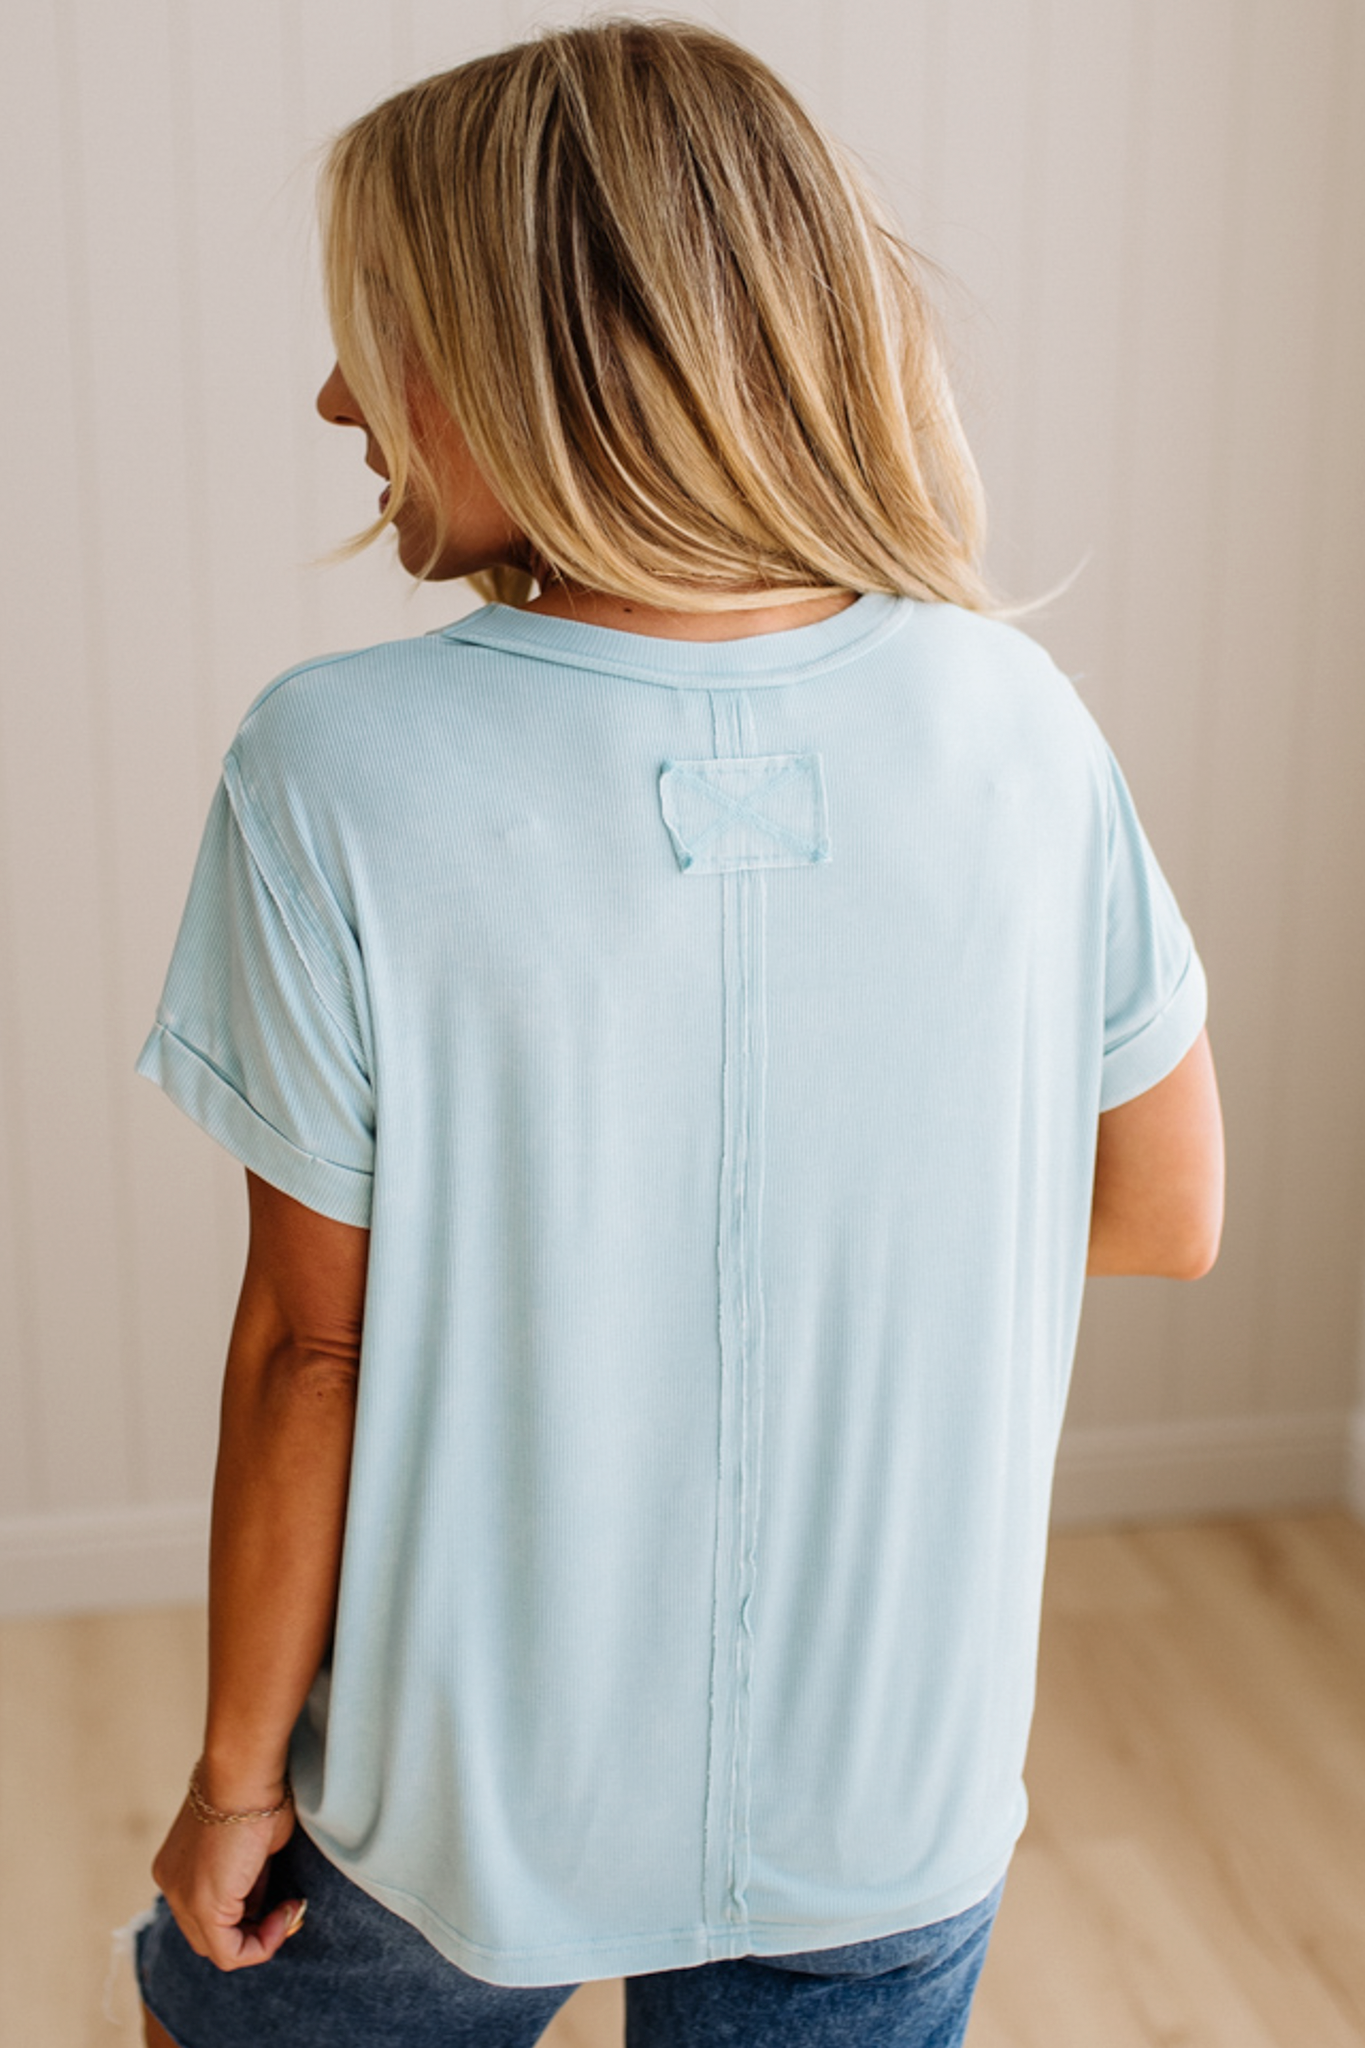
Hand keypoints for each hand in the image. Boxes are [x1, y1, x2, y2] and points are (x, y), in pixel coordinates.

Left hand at [151, 1783, 302, 1970]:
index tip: (280, 1894)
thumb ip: (248, 1876)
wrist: (245, 1770)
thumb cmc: (256, 1790)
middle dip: (252, 1928)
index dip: (247, 1912)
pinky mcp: (204, 1907)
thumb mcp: (251, 1843)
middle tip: (287, 1906)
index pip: (206, 1911)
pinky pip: (231, 1953)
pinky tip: (286, 1914)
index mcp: (176, 1866)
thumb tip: (261, 1901)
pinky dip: (263, 1944)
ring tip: (289, 1908)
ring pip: (218, 1947)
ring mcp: (182, 1898)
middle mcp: (170, 1886)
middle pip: (208, 1934)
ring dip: (259, 1936)